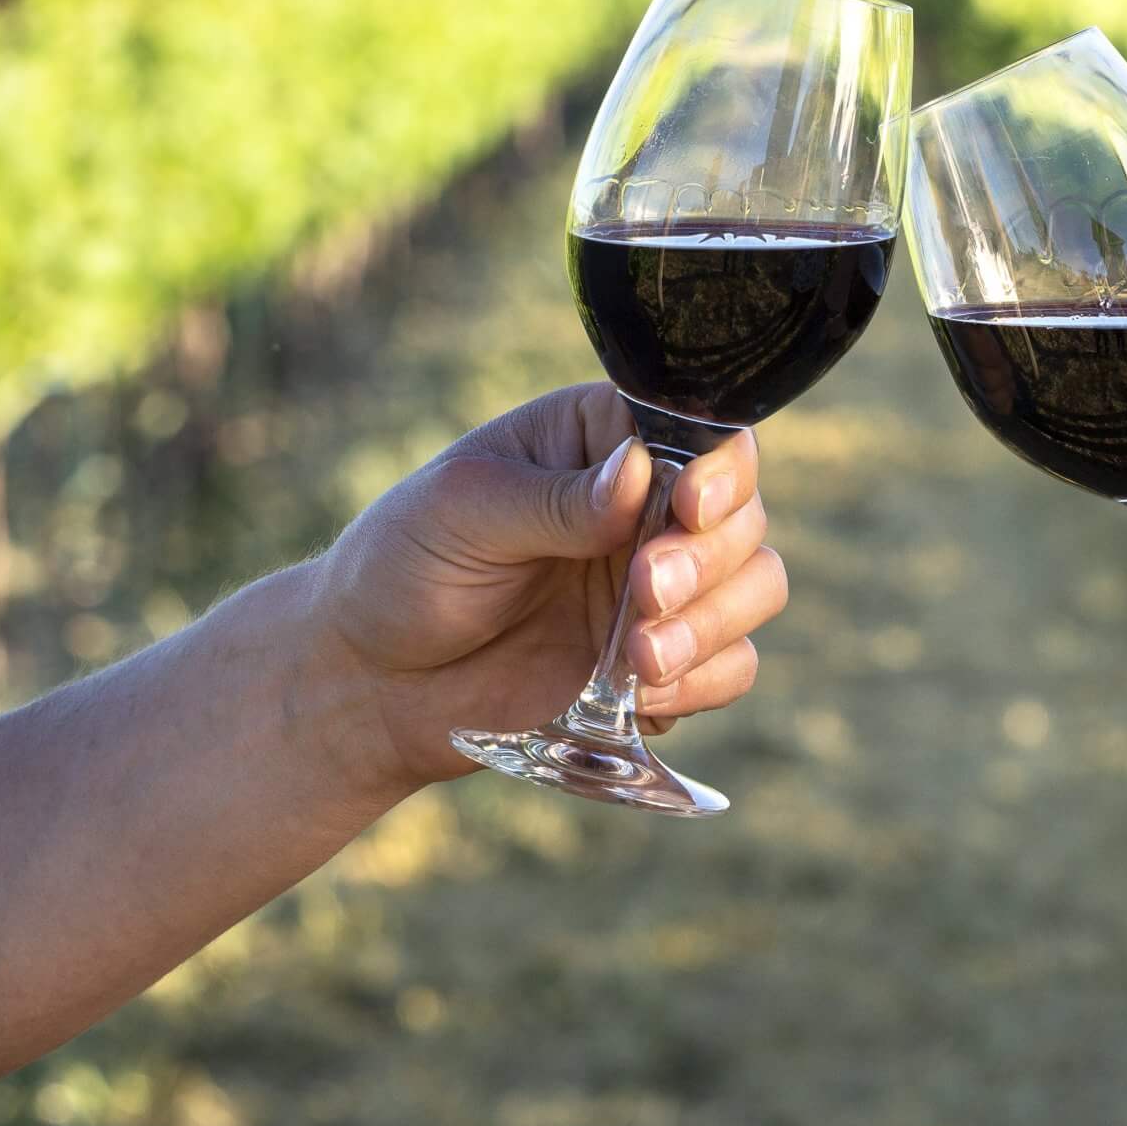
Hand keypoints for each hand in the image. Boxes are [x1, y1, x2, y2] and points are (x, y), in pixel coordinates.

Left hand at [311, 384, 786, 789]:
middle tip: (644, 594)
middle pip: (744, 513)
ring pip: (757, 585)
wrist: (370, 685)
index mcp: (601, 440)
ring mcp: (660, 584)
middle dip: (709, 559)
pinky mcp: (661, 659)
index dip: (720, 469)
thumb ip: (554, 498)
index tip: (689, 508)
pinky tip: (647, 693)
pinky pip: (732, 664)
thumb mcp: (462, 511)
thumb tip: (639, 473)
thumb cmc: (402, 568)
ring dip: (716, 622)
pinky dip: (707, 679)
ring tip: (640, 660)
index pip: (701, 432)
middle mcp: (648, 505)